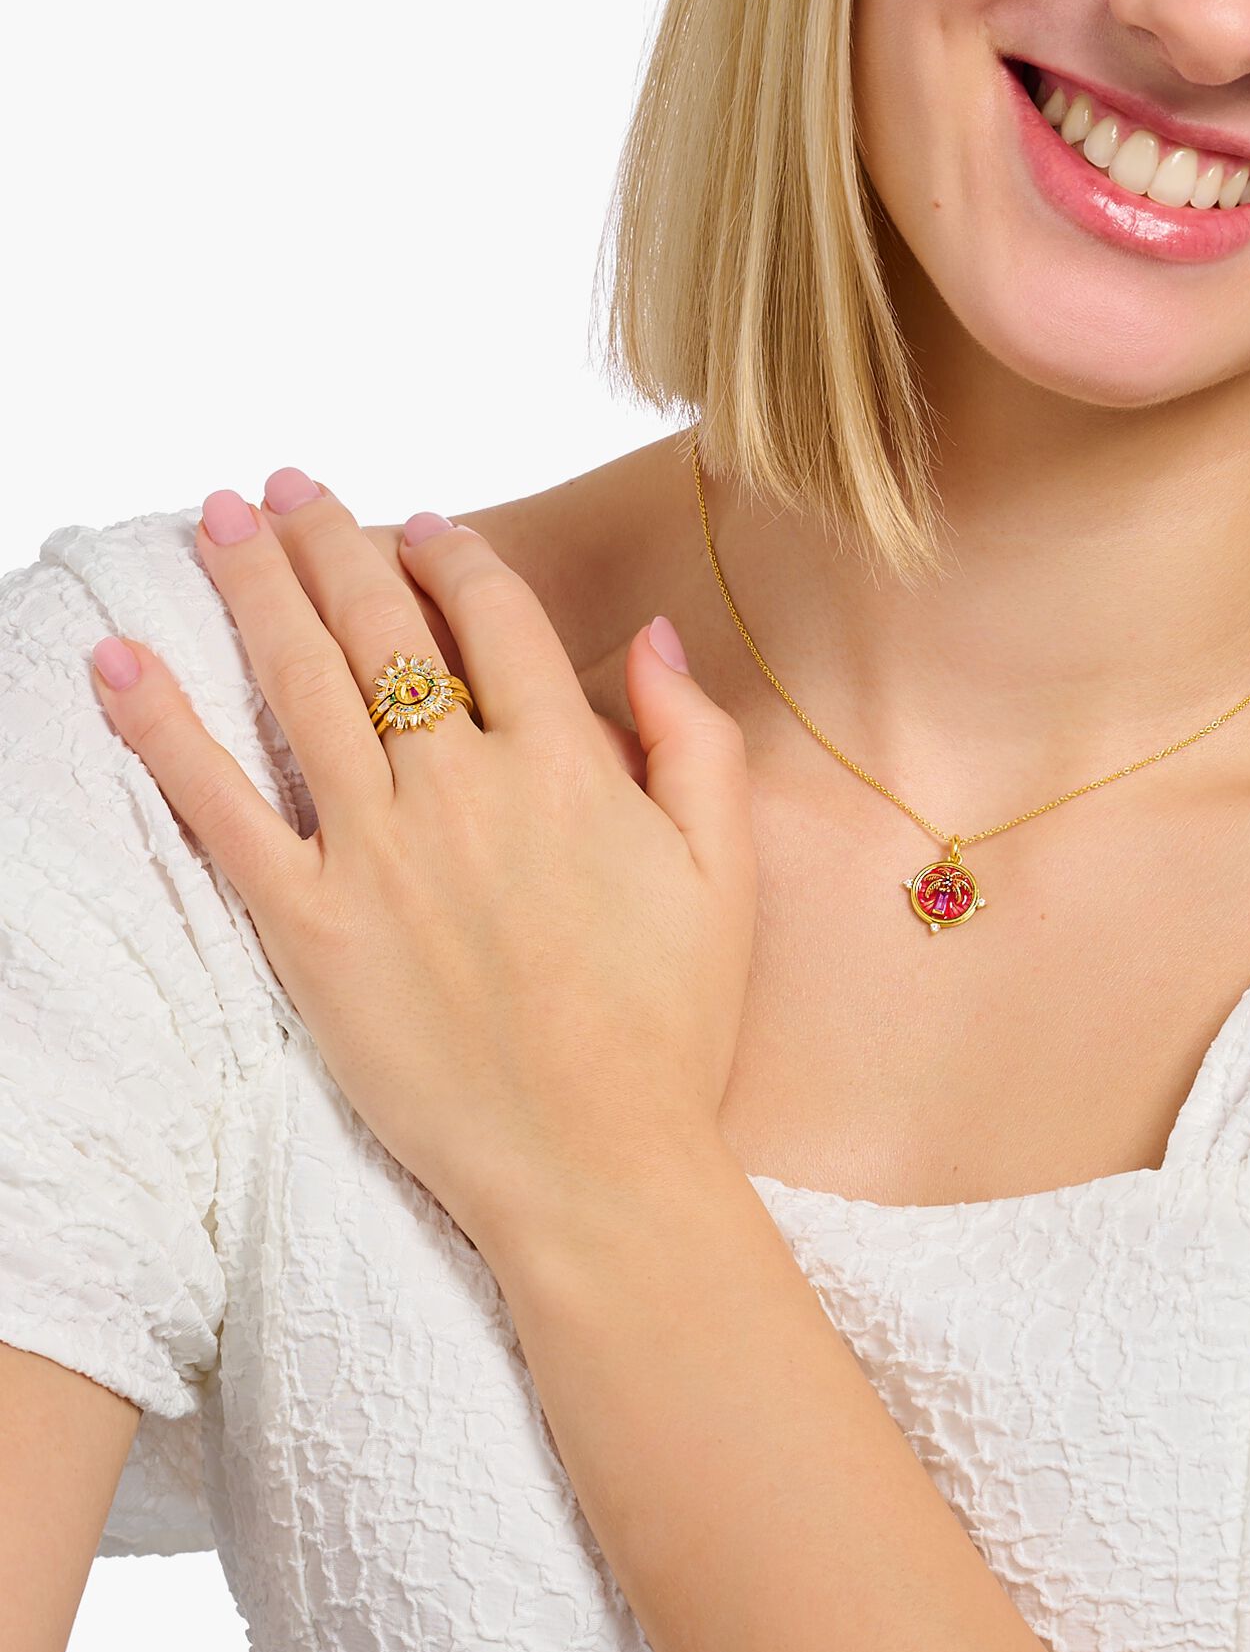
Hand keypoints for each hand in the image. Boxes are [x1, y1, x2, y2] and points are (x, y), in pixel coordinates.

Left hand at [86, 469, 757, 1256]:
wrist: (594, 1164)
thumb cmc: (670, 1029)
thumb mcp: (725, 876)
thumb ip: (692, 742)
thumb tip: (650, 636)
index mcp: (564, 768)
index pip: (493, 618)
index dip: (455, 554)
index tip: (428, 526)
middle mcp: (459, 788)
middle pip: (380, 626)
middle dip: (333, 541)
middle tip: (291, 487)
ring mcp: (373, 854)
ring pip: (299, 684)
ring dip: (254, 586)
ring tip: (220, 519)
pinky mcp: (305, 927)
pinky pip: (218, 809)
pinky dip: (162, 729)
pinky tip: (121, 662)